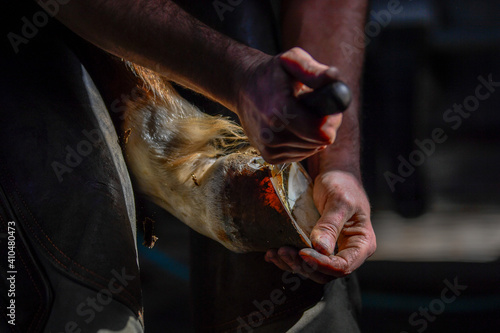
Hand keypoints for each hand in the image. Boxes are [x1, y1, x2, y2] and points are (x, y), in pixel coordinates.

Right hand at [236, 47, 342, 163]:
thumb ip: (313, 70)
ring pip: (311, 150)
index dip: (331, 120)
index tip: (326, 107)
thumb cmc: (272, 73)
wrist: (242, 87)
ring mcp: (269, 147)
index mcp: (280, 109)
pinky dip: (302, 143)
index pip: (321, 133)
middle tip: (314, 108)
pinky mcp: (269, 156)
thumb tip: (334, 78)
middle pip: (319, 142)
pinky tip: (293, 127)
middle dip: (323, 126)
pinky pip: (300, 155)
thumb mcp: (292, 61)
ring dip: (312, 135)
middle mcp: (272, 133)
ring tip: (300, 115)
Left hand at [265, 170, 375, 283]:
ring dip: (292, 264)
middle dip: (303, 266)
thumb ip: (331, 224)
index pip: (343, 267)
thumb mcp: (339, 200)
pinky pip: (302, 259)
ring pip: (311, 269)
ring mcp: (330, 250)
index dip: (322, 264)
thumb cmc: (342, 182)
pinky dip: (286, 259)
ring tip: (275, 252)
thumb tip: (321, 249)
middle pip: (326, 273)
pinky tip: (271, 252)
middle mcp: (347, 251)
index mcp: (361, 244)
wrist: (333, 172)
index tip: (302, 252)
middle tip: (284, 251)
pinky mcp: (315, 245)